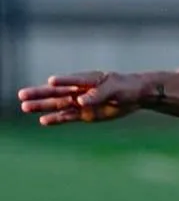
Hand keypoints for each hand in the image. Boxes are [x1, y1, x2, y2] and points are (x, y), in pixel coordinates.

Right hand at [17, 71, 150, 125]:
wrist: (135, 96)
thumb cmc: (125, 87)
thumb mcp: (114, 89)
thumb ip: (98, 95)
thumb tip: (80, 101)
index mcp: (86, 79)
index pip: (72, 80)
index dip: (63, 81)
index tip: (51, 82)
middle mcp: (79, 90)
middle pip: (56, 93)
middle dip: (39, 94)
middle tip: (22, 95)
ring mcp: (80, 103)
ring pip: (58, 105)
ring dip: (42, 107)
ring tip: (25, 107)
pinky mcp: (84, 114)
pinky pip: (67, 117)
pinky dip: (56, 119)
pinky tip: (43, 121)